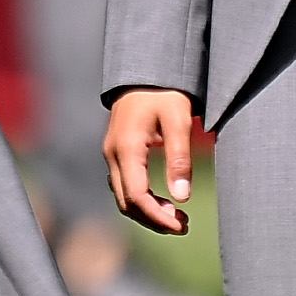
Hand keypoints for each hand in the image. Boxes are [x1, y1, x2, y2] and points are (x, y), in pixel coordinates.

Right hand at [103, 88, 199, 234]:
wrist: (144, 70)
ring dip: (147, 212)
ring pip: (123, 197)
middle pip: (127, 202)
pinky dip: (141, 199)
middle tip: (183, 225)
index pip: (137, 196)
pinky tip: (162, 200)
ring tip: (177, 217)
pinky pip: (123, 185)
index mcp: (126, 148)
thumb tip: (182, 196)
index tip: (181, 225)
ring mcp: (111, 154)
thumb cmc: (164, 92)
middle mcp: (113, 154)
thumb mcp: (178, 120)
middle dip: (153, 219)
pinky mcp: (116, 152)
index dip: (158, 217)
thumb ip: (179, 158)